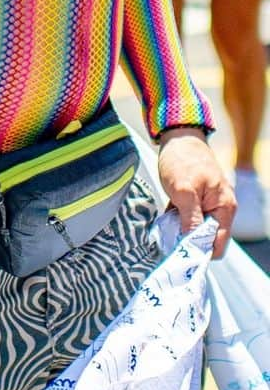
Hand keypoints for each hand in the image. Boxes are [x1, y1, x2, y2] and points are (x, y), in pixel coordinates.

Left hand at [158, 128, 234, 257]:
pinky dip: (178, 219)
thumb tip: (193, 245)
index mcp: (224, 208)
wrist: (178, 135)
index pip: (218, 244)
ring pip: (196, 227)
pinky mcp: (197, 198)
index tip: (181, 255)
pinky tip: (166, 217)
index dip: (200, 252)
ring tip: (165, 228)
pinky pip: (189, 217)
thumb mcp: (183, 190)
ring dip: (181, 230)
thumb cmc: (182, 159)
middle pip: (207, 238)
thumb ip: (190, 218)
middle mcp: (220, 208)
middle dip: (189, 241)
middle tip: (169, 240)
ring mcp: (209, 203)